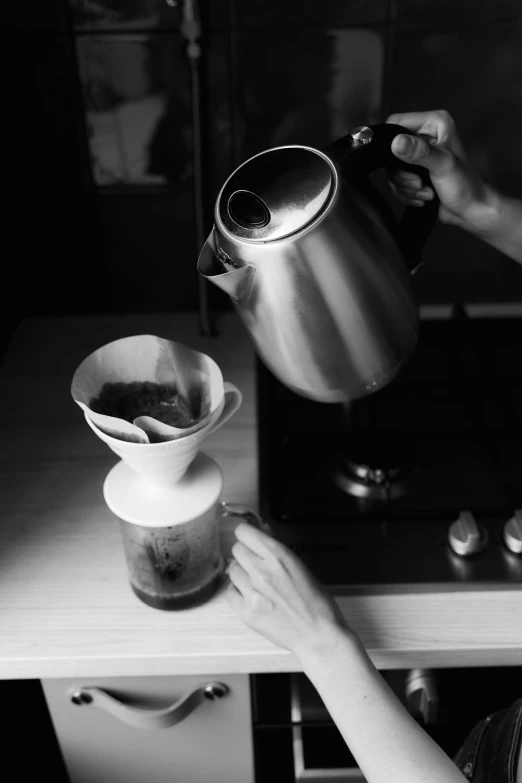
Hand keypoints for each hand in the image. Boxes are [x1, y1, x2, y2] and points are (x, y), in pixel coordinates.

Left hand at [226, 522, 350, 660]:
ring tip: (257, 583)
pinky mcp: (246, 612)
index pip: (244, 532)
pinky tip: (252, 596)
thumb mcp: (299, 566)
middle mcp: (262, 571)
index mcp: (278, 556)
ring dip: (242, 573)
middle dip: (245, 553)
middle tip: (256, 563)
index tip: (248, 538)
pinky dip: (238, 592)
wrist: (318, 635)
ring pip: (232, 570)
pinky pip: (230, 593)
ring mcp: (252, 592)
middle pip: (236, 549)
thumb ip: (276, 550)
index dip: (247, 534)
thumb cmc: (316, 602)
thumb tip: (261, 532)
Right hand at [386, 109, 494, 231]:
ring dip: (407, 187)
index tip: (397, 161)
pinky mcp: (414, 173)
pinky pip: (396, 183)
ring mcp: (418, 156)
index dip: (390, 141)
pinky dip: (407, 194)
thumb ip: (420, 152)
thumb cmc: (465, 185)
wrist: (470, 210)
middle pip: (391, 151)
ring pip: (393, 170)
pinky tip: (424, 197)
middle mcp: (425, 136)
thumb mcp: (443, 165)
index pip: (397, 122)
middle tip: (419, 183)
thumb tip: (396, 142)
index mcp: (434, 123)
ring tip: (426, 192)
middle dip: (402, 173)